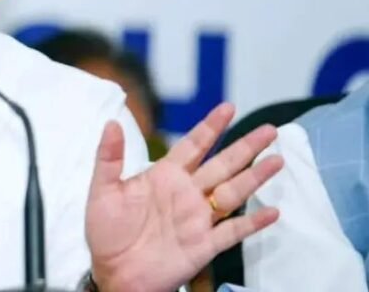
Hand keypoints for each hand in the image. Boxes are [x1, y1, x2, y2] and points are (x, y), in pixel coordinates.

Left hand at [86, 103, 283, 291]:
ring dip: (255, 177)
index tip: (228, 107)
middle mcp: (187, 193)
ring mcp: (198, 219)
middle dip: (245, 146)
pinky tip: (272, 212)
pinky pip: (233, 232)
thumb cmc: (107, 232)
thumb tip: (111, 123)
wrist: (114, 273)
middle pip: (222, 164)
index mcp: (164, 177)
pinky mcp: (204, 245)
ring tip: (277, 160)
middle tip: (269, 129)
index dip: (211, 126)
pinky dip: (252, 222)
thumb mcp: (102, 190)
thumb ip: (109, 157)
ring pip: (233, 192)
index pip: (193, 146)